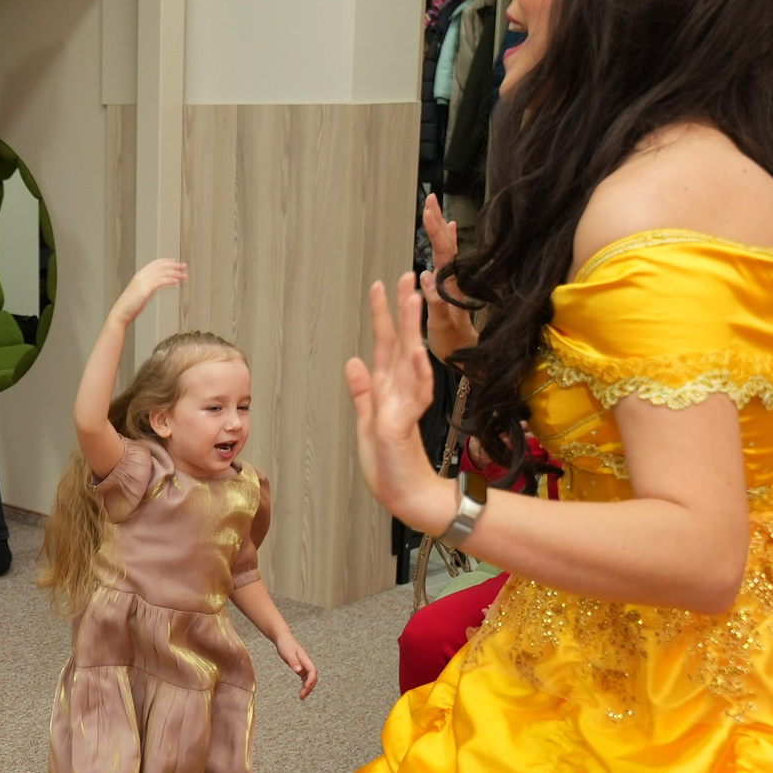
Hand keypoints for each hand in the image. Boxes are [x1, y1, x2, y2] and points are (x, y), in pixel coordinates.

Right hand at [113, 258, 186, 323]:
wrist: (120, 313)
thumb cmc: (130, 306)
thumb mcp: (140, 293)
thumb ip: (148, 287)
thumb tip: (158, 286)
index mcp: (139, 275)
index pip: (155, 264)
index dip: (166, 261)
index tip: (175, 261)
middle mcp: (141, 276)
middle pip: (161, 267)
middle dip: (174, 265)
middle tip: (184, 266)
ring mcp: (143, 282)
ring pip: (162, 273)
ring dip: (175, 273)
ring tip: (184, 275)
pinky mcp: (145, 290)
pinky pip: (160, 282)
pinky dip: (169, 280)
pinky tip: (176, 281)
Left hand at [277, 634, 318, 698]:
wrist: (283, 638)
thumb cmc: (285, 645)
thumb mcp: (288, 653)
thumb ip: (294, 662)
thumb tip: (299, 671)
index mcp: (305, 660)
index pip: (312, 672)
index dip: (311, 681)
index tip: (306, 688)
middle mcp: (307, 663)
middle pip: (313, 677)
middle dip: (310, 687)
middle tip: (302, 696)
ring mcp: (304, 665)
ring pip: (310, 679)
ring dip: (308, 688)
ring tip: (302, 697)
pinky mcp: (300, 667)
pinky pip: (305, 678)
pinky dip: (305, 685)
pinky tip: (302, 691)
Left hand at [345, 273, 457, 532]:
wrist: (406, 495)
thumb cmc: (389, 463)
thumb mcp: (366, 422)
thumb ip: (362, 392)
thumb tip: (353, 361)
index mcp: (387, 388)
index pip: (385, 343)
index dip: (382, 315)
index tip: (382, 285)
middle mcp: (399, 391)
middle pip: (401, 342)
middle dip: (403, 310)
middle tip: (407, 276)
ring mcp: (404, 405)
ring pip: (411, 360)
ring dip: (413, 330)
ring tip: (415, 300)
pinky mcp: (405, 423)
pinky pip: (414, 395)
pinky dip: (417, 374)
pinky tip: (418, 352)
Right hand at [419, 197, 477, 360]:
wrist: (467, 355)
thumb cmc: (454, 344)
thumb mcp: (442, 326)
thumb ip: (436, 302)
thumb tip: (425, 275)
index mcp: (451, 286)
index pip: (444, 253)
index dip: (435, 231)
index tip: (428, 211)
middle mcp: (455, 281)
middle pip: (446, 246)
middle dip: (436, 222)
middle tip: (430, 200)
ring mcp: (454, 284)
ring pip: (448, 250)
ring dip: (441, 229)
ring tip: (436, 210)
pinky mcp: (451, 288)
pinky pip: (449, 261)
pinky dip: (447, 244)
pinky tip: (447, 234)